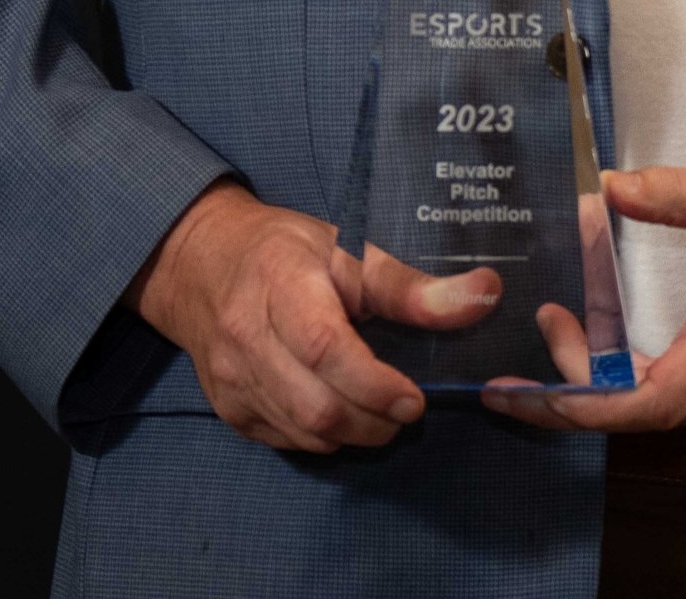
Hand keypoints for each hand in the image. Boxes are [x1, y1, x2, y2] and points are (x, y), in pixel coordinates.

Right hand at [126, 180, 499, 452]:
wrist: (201, 263)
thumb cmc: (285, 249)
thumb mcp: (347, 245)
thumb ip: (409, 282)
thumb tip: (484, 294)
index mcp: (280, 282)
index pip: (325, 348)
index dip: (374, 384)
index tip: (414, 398)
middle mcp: (247, 335)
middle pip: (316, 404)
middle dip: (374, 420)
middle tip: (407, 409)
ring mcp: (232, 378)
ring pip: (304, 432)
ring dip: (354, 433)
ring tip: (382, 412)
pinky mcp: (227, 409)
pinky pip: (286, 440)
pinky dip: (323, 437)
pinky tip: (342, 412)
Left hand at [481, 167, 685, 434]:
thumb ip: (674, 193)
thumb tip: (606, 189)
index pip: (656, 399)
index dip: (591, 402)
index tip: (538, 387)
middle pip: (640, 411)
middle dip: (577, 380)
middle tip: (541, 322)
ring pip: (653, 413)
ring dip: (599, 380)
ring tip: (558, 325)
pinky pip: (673, 405)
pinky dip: (627, 384)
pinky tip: (597, 349)